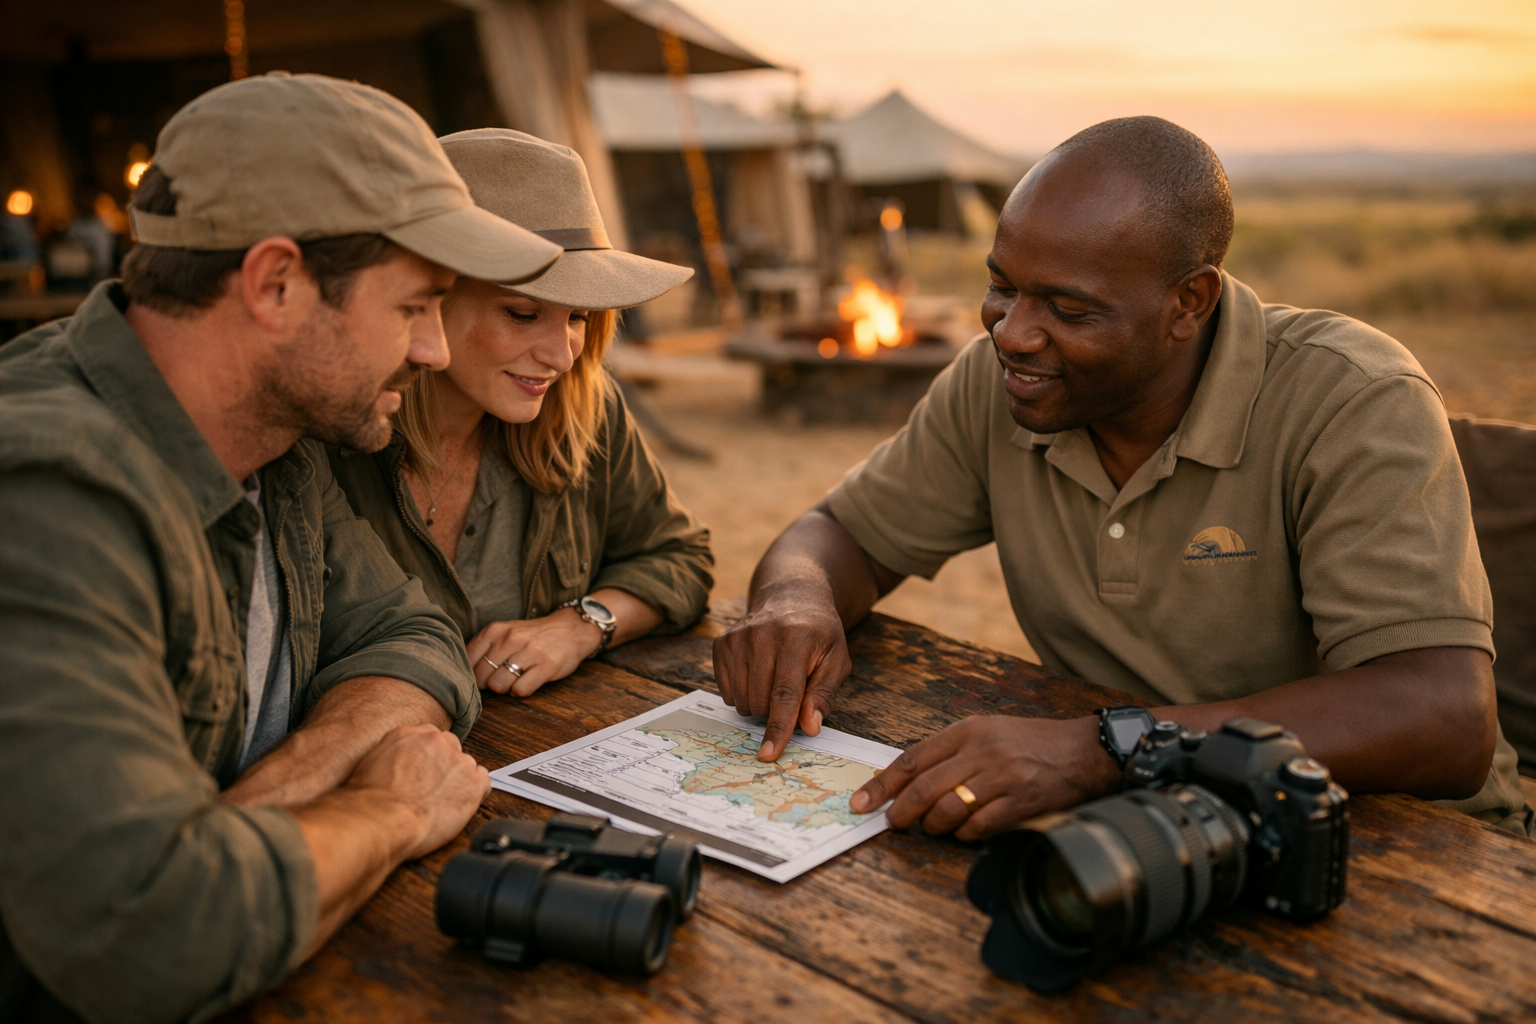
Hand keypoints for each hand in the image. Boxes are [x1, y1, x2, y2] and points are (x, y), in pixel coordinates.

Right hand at [344, 723, 489, 861]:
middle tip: (433, 789)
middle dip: (445, 766)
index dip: (428, 758)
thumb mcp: (370, 764)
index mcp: (409, 733)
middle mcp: (436, 740)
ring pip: (467, 766)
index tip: (425, 772)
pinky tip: (460, 805)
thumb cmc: (369, 801)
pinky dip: (475, 794)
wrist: (382, 819)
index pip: (429, 738)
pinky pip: (484, 782)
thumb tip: (397, 763)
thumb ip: (391, 754)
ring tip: (442, 803)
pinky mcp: (473, 783)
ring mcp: (457, 760)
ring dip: (458, 781)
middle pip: (451, 747)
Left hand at [467, 609, 602, 696]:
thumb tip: (463, 674)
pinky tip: (528, 681)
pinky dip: (521, 691)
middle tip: (501, 678)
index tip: (481, 676)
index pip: (468, 661)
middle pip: (481, 677)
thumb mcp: (506, 632)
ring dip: (505, 688)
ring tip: (515, 679)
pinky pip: (520, 691)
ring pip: (498, 685)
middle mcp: (511, 639)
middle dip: (487, 684)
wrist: (572, 629)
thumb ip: (485, 649)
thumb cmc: (533, 636)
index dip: (472, 674)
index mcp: (496, 630)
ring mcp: (529, 652)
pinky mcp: (546, 666)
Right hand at [712, 596, 852, 761]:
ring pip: (741, 701)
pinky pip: (727, 693)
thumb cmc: (819, 634)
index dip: (778, 727)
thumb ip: (823, 694)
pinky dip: (743, 694)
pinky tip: (757, 674)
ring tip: (775, 680)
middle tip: (792, 692)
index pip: (785, 694)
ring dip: (759, 704)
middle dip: (776, 712)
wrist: (792, 597)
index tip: (769, 753)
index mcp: (796, 639)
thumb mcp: (836, 660)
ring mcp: (738, 638)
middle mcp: (762, 635)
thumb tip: (809, 727)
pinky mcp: (721, 643)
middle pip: (760, 702)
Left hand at [849, 715, 1119, 840]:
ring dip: (933, 826)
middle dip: (899, 811)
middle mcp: (981, 751)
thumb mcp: (987, 731)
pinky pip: (978, 826)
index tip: (862, 800)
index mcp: (967, 730)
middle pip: (924, 787)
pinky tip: (964, 833)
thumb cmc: (1030, 742)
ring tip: (932, 828)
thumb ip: (949, 751)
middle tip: (889, 823)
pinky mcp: (1020, 802)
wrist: (1084, 750)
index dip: (883, 783)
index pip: (913, 758)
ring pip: (948, 809)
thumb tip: (906, 779)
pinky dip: (964, 835)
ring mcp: (1001, 777)